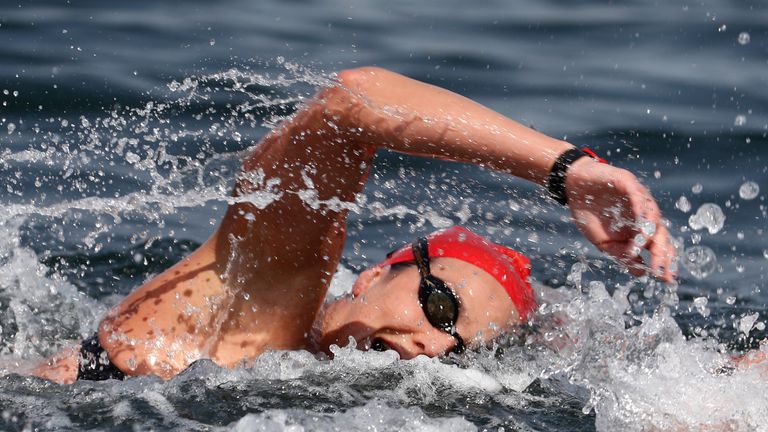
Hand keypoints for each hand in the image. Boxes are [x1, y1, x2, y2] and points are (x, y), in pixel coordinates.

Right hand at [564, 158, 675, 281]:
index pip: (658, 246)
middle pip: (660, 233)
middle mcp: (644, 215)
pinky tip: (640, 219)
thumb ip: (621, 255)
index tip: (667, 279)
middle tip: (659, 268)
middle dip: (661, 251)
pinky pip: (639, 196)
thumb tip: (641, 273)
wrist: (573, 188)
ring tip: (643, 244)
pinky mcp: (628, 183)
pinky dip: (641, 207)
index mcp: (639, 229)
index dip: (664, 261)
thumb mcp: (603, 242)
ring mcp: (638, 199)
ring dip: (649, 231)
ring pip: (653, 215)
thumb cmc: (589, 214)